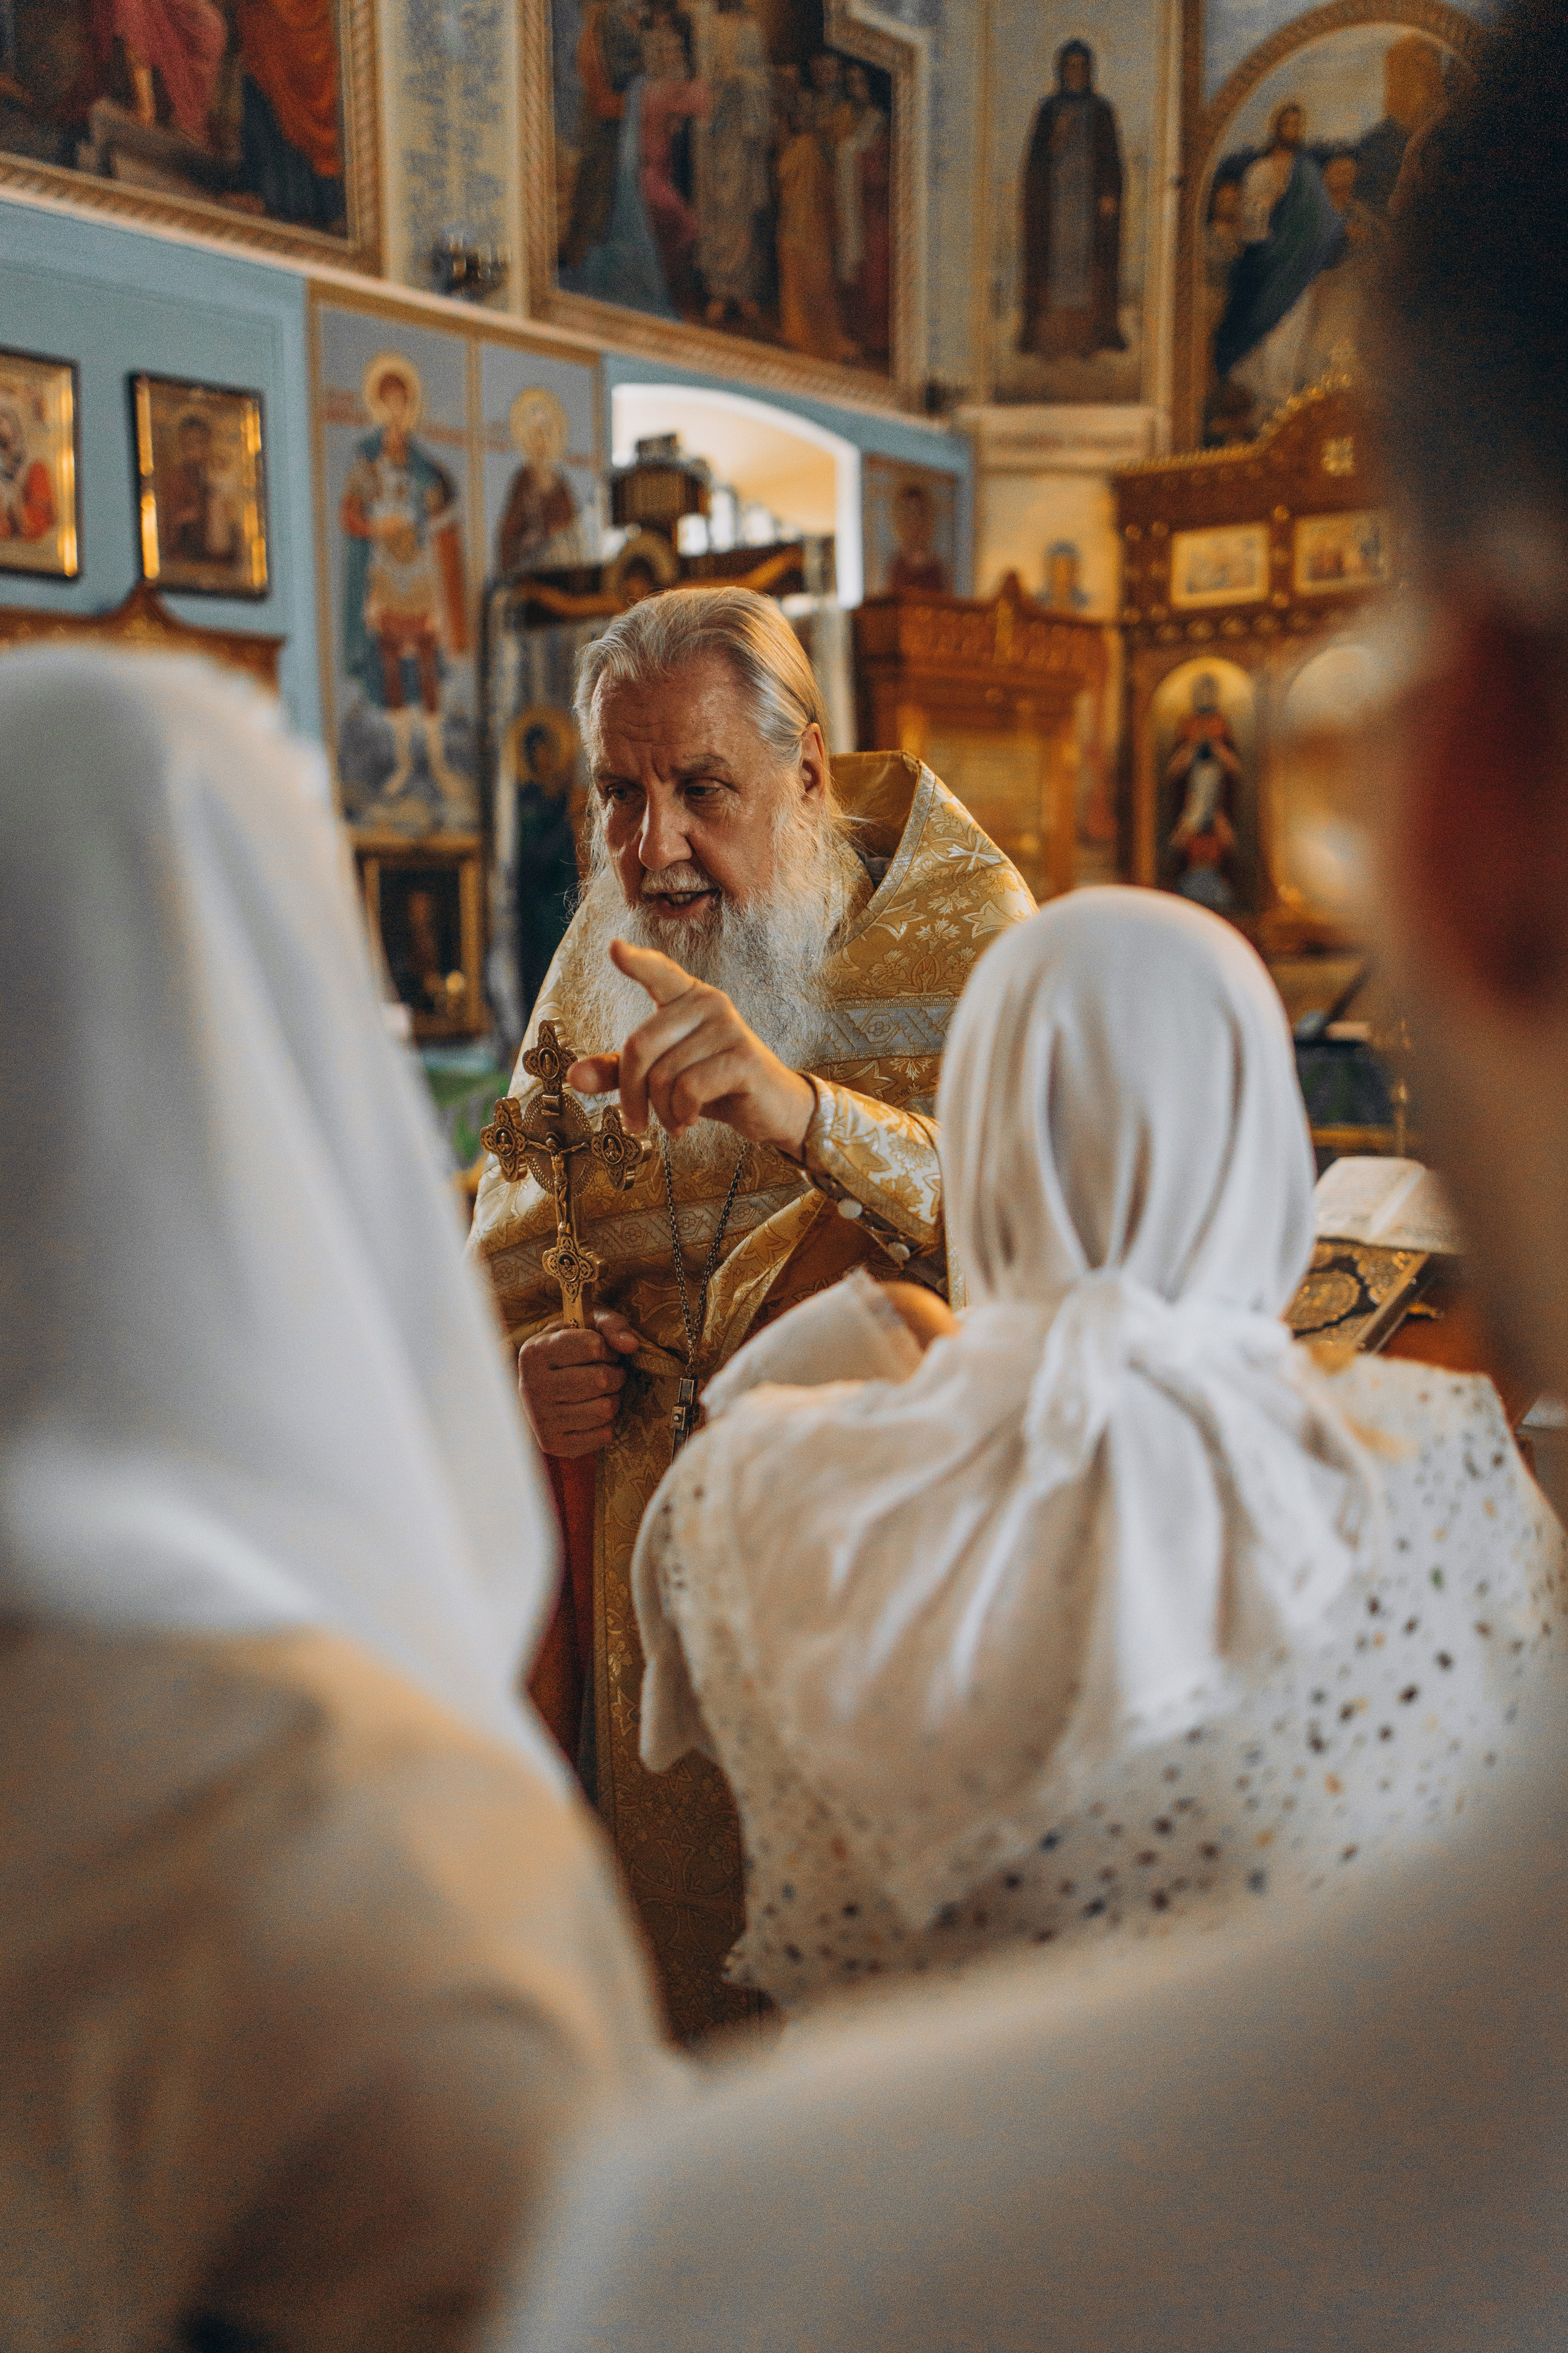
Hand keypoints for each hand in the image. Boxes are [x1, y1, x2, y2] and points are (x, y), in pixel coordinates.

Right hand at [517, 1306, 641, 1458]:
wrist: (544, 1387)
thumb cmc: (570, 1350)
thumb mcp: (586, 1325)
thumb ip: (611, 1325)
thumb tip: (631, 1345)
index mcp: (535, 1352)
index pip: (593, 1346)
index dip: (607, 1349)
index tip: (600, 1352)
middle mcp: (531, 1386)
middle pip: (601, 1380)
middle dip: (614, 1374)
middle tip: (606, 1373)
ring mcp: (540, 1419)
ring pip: (605, 1409)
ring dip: (612, 1399)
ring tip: (599, 1393)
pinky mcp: (553, 1444)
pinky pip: (604, 1435)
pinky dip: (606, 1424)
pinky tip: (591, 1413)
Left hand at [568, 938, 816, 1155]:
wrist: (773, 1111)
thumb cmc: (714, 1088)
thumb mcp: (663, 1078)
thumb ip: (619, 1073)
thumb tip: (573, 1077)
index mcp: (688, 998)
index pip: (659, 972)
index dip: (636, 962)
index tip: (613, 949)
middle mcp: (709, 1002)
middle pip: (640, 1046)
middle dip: (631, 1094)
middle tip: (638, 1124)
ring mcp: (728, 1027)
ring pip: (663, 1075)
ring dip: (661, 1112)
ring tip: (675, 1122)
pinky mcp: (743, 1057)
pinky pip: (688, 1089)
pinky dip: (681, 1115)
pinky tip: (691, 1121)